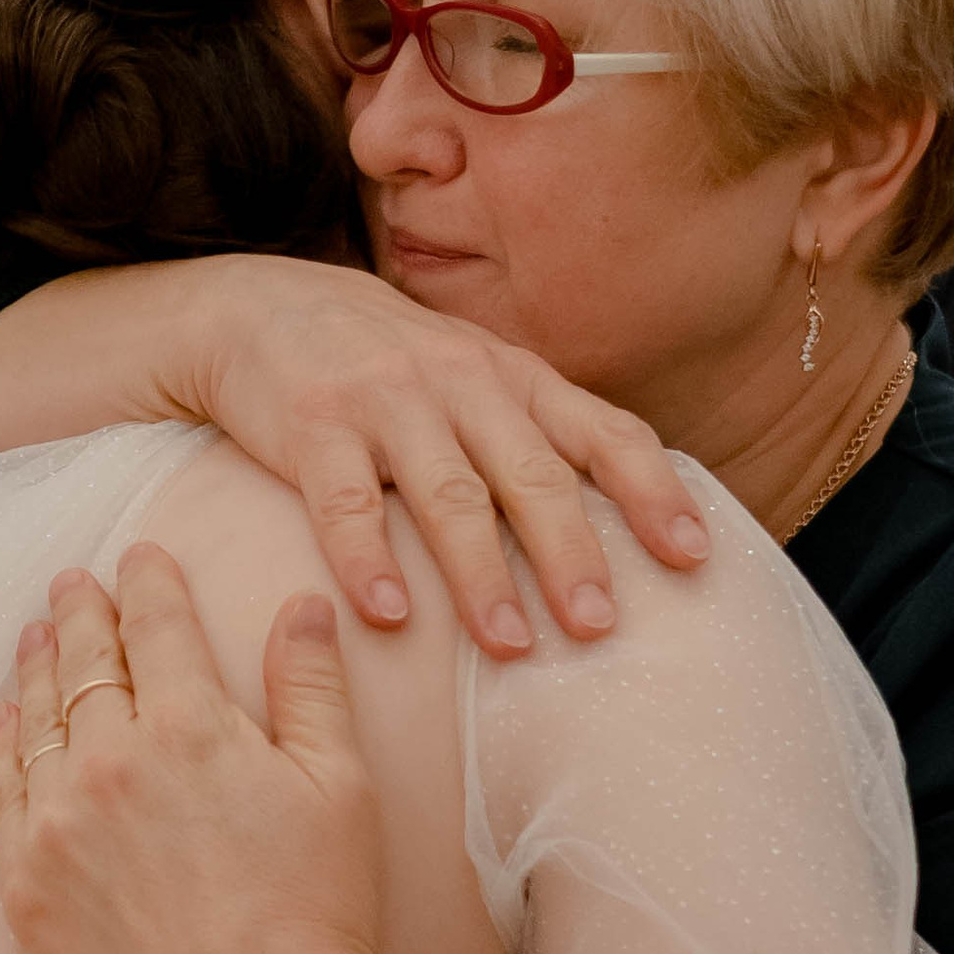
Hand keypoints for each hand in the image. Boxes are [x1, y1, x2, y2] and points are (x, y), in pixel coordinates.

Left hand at [0, 545, 493, 953]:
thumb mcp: (341, 788)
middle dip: (84, 612)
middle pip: (86, 661)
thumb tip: (303, 605)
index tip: (142, 556)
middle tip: (75, 582)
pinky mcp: (26, 887)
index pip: (157, 625)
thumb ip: (311, 686)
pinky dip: (1, 744)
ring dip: (39, 667)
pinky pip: (0, 793)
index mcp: (190, 726)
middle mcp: (108, 762)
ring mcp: (56, 825)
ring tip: (39, 635)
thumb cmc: (318, 920)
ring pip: (36, 719)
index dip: (149, 582)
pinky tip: (4, 719)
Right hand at [174, 258, 705, 657]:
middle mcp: (463, 381)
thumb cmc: (388, 366)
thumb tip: (626, 532)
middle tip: (600, 627)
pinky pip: (345, 500)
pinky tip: (387, 614)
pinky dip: (367, 558)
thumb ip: (535, 438)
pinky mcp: (313, 423)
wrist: (260, 307)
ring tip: (510, 647)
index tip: (694, 557)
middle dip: (570, 552)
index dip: (653, 492)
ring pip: (448, 493)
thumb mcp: (473, 379)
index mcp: (515, 377)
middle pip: (532, 474)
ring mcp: (388, 399)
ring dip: (481, 574)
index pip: (603, 431)